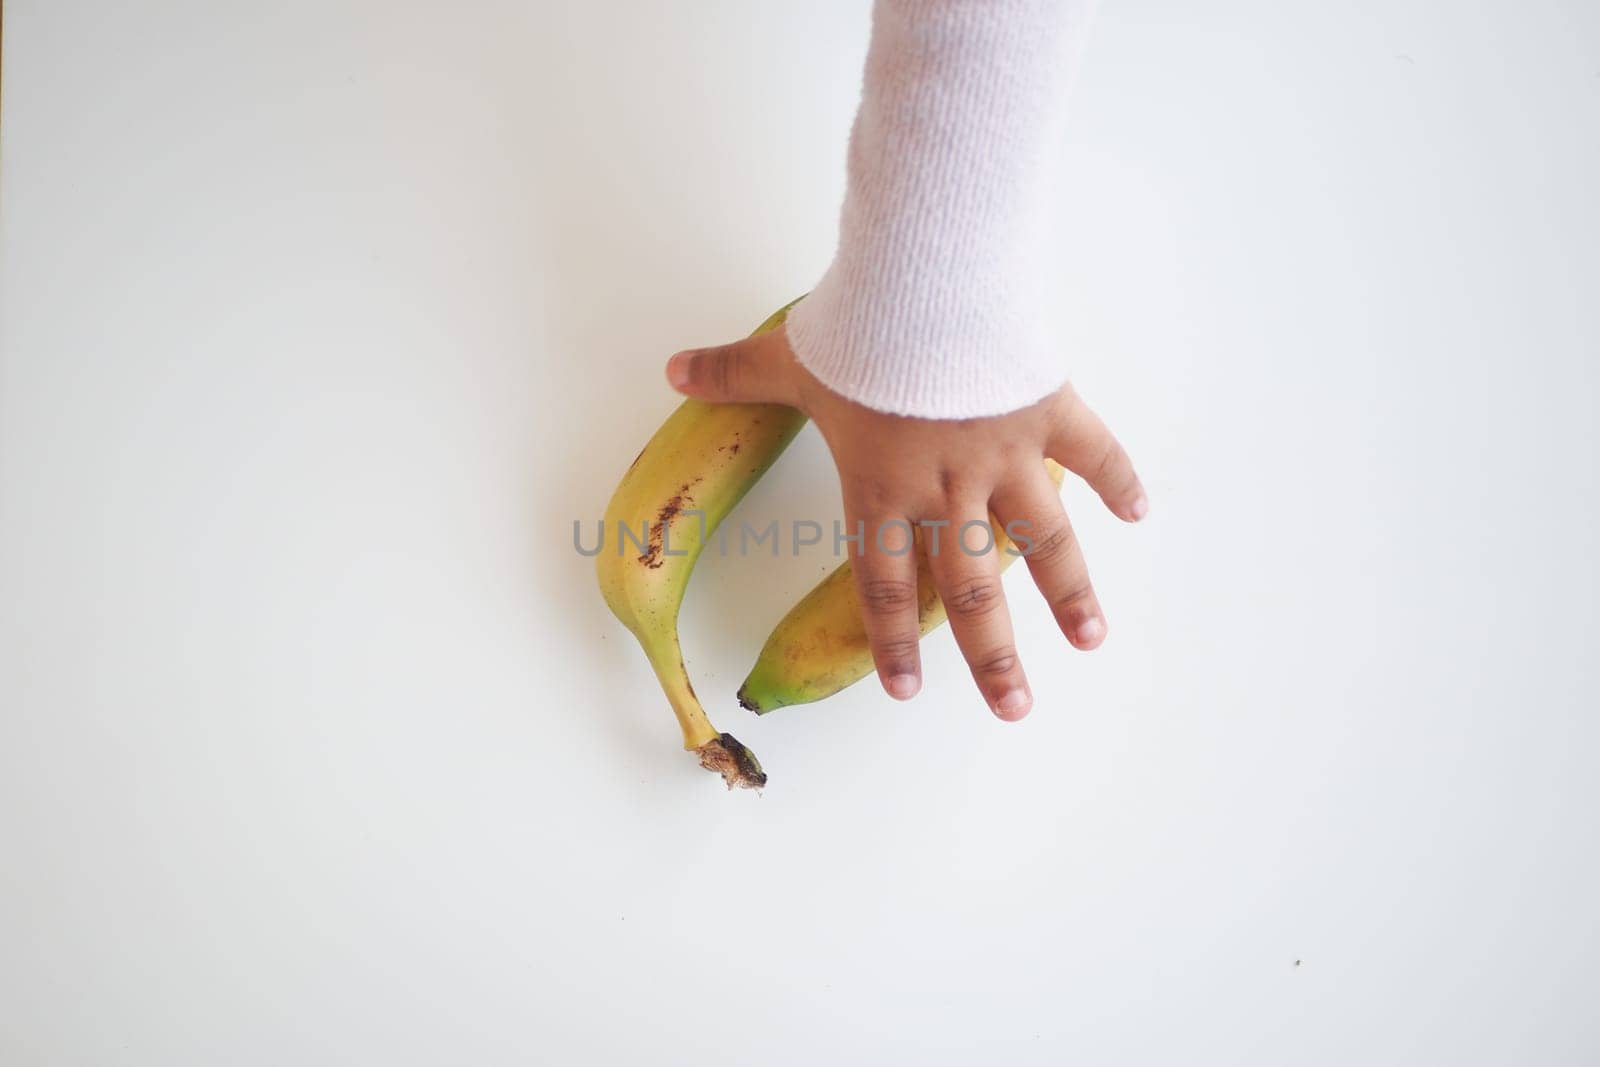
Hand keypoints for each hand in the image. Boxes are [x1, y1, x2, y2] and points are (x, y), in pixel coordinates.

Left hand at [666, 327, 1146, 720]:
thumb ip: (732, 374)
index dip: (891, 642)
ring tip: (1088, 642)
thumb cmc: (856, 326)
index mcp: (882, 486)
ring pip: (1042, 540)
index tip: (905, 693)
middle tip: (1012, 710)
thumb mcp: (787, 356)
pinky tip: (1140, 513)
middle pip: (971, 590)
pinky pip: (1094, 452)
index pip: (882, 583)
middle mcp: (947, 487)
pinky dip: (1117, 479)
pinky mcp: (1049, 410)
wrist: (925, 280)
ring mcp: (1005, 454)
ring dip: (1069, 593)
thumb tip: (673, 368)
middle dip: (992, 657)